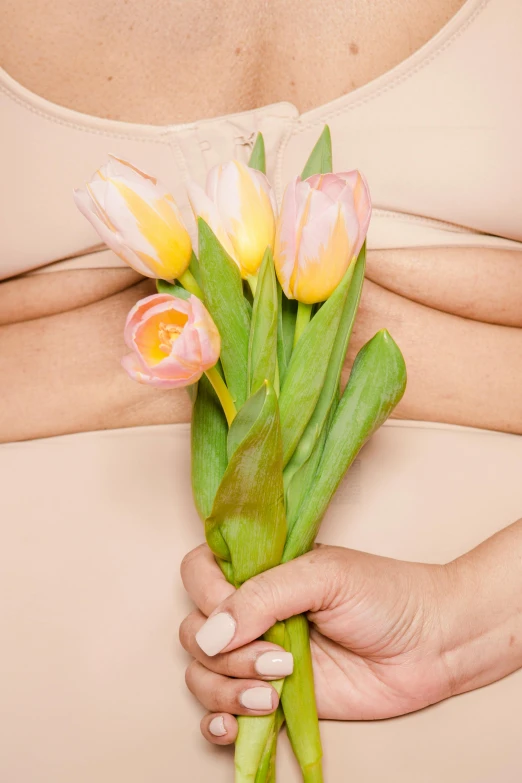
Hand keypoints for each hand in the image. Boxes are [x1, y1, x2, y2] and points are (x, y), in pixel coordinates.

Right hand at [179, 543, 454, 745]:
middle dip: (225, 652)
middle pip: (194, 632)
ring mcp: (259, 658)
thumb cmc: (384, 596)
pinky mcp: (272, 698)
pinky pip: (219, 715)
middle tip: (276, 658)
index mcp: (260, 571)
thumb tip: (211, 633)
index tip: (233, 607)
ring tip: (274, 690)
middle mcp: (253, 613)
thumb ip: (264, 596)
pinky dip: (217, 722)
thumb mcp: (324, 576)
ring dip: (226, 690)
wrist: (430, 645)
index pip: (198, 572)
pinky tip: (235, 724)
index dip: (205, 593)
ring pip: (202, 675)